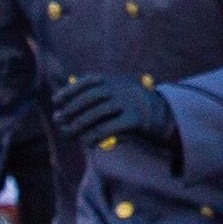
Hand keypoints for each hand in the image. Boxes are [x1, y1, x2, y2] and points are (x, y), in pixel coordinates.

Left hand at [49, 74, 178, 160]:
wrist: (166, 118)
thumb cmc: (133, 109)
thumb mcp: (116, 95)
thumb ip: (94, 96)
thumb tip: (62, 101)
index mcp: (115, 80)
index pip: (87, 81)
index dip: (69, 91)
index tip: (56, 101)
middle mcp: (121, 89)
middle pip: (89, 98)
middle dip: (71, 110)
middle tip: (59, 121)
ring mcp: (129, 103)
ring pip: (97, 114)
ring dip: (79, 125)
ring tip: (69, 134)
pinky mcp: (135, 120)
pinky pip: (109, 128)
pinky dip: (95, 136)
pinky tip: (88, 143)